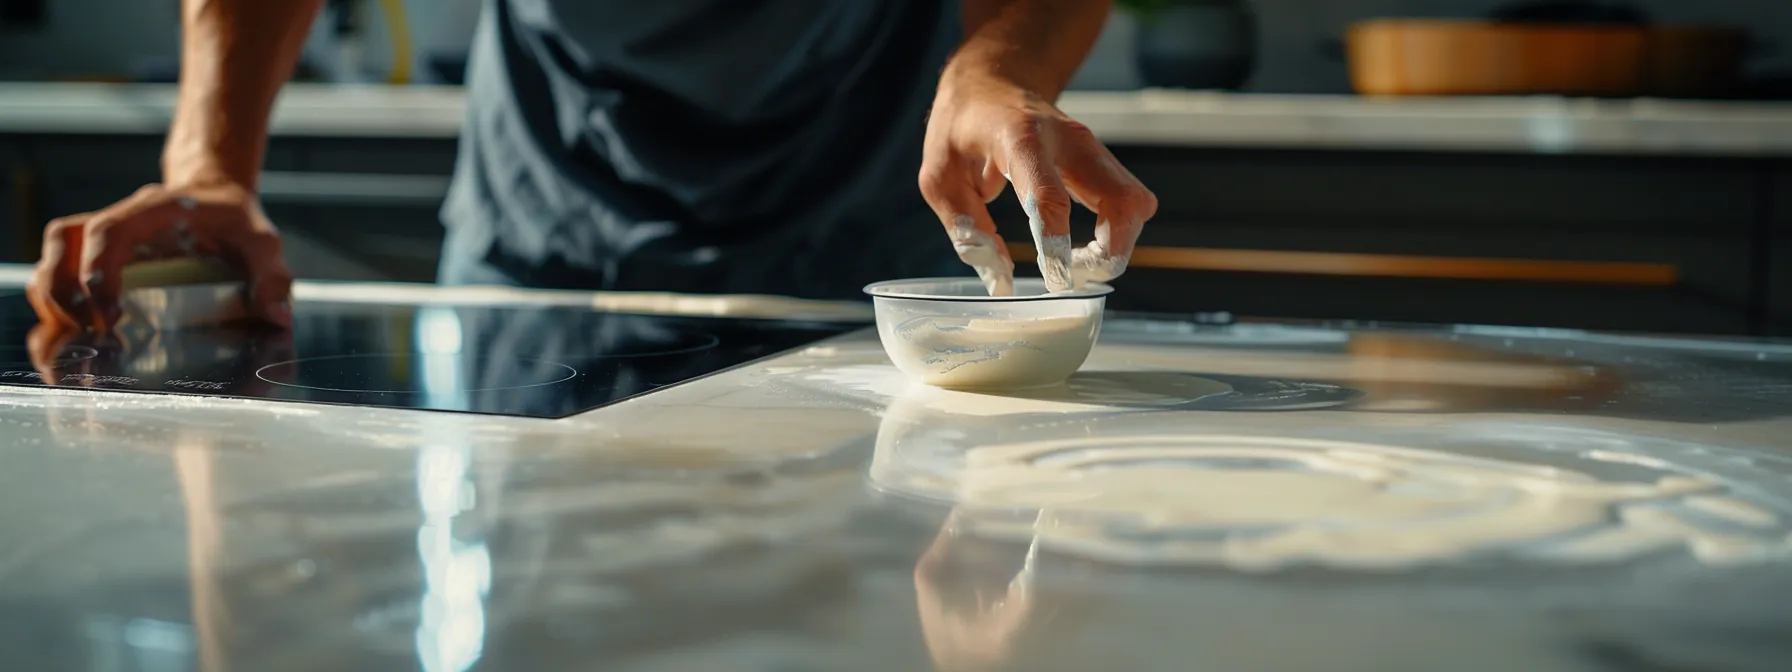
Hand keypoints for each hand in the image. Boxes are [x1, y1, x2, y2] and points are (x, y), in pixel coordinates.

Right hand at [27, 181, 293, 331]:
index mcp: (153, 209)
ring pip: (52, 255)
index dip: (99, 270)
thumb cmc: (236, 220)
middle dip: (67, 290)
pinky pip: (58, 269)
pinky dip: (57, 299)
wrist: (216, 196)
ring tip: (79, 334)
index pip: (107, 231)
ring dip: (54, 295)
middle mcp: (120, 218)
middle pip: (64, 243)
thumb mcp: (263, 241)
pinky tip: (77, 330)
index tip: (110, 313)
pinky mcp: (98, 254)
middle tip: (94, 332)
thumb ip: (272, 276)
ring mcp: (103, 235)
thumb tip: (275, 316)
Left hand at [919, 72, 1157, 295]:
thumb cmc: (963, 127)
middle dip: (1112, 250)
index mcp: (1020, 140)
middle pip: (1121, 199)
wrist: (994, 81)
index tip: (1057, 278)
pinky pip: (1128, 204)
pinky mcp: (1103, 162)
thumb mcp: (940, 175)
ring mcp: (1093, 149)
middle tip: (1076, 277)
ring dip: (1118, 246)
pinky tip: (1088, 249)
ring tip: (1079, 268)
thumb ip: (966, 227)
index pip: (1049, 194)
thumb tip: (999, 280)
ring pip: (1135, 203)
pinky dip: (1117, 234)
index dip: (1056, 239)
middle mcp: (1069, 141)